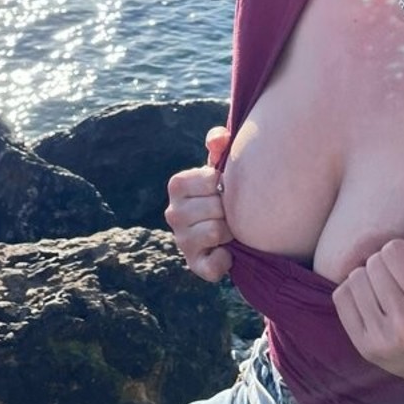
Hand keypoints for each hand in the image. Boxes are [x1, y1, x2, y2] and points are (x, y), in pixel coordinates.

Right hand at [165, 125, 233, 281]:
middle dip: (229, 210)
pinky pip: (214, 265)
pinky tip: (226, 252)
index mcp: (177, 185)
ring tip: (228, 229)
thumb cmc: (221, 193)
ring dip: (230, 232)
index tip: (222, 189)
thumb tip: (221, 137)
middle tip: (228, 212)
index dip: (224, 184)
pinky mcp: (194, 266)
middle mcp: (173, 213)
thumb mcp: (219, 168)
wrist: (226, 230)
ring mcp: (182, 241)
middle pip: (215, 207)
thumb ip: (219, 146)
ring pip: (215, 232)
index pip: (210, 179)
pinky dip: (225, 260)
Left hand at [331, 177, 403, 391]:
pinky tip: (378, 301)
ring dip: (371, 276)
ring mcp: (383, 343)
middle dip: (388, 263)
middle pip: (373, 263)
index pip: (393, 250)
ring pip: (354, 278)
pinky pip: (340, 299)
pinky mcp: (365, 351)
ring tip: (394, 290)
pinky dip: (355, 292)